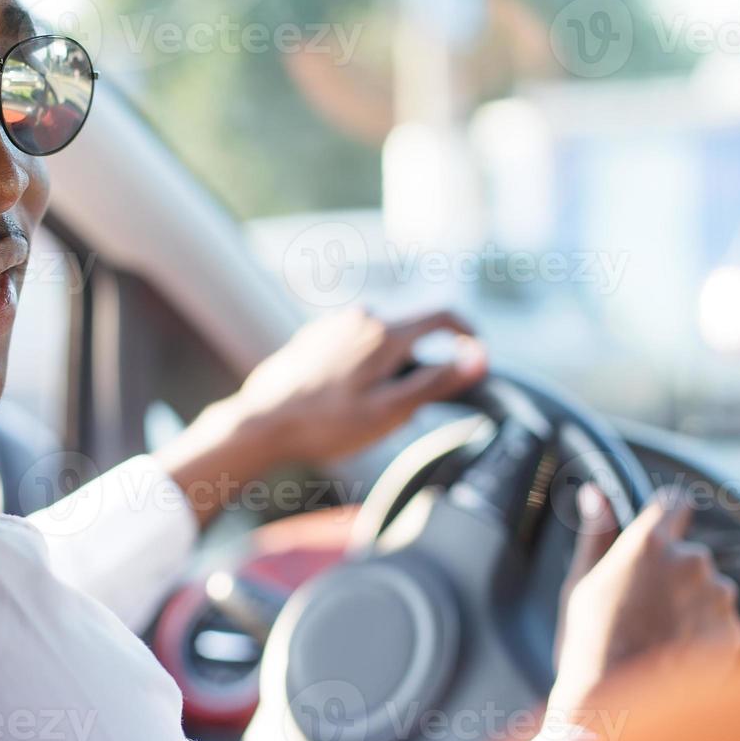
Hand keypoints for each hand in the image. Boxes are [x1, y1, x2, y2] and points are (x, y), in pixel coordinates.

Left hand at [227, 307, 486, 465]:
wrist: (261, 424)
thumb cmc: (327, 424)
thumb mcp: (390, 411)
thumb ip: (436, 382)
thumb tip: (478, 359)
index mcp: (385, 332)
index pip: (442, 315)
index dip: (466, 334)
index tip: (473, 356)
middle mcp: (361, 316)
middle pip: (409, 335)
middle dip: (414, 368)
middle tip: (398, 412)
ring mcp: (333, 323)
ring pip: (378, 342)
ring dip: (384, 370)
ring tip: (361, 412)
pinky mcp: (313, 336)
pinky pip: (351, 346)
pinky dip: (358, 369)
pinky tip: (337, 402)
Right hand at [549, 484, 739, 716]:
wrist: (617, 706)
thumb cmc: (589, 643)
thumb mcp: (581, 582)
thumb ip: (596, 534)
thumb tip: (595, 492)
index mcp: (649, 541)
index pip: (675, 501)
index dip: (669, 513)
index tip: (665, 526)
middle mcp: (691, 561)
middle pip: (693, 555)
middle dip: (677, 577)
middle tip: (649, 611)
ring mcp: (717, 597)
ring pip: (713, 592)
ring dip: (697, 608)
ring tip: (665, 641)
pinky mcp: (735, 633)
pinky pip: (730, 628)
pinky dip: (713, 640)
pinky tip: (685, 658)